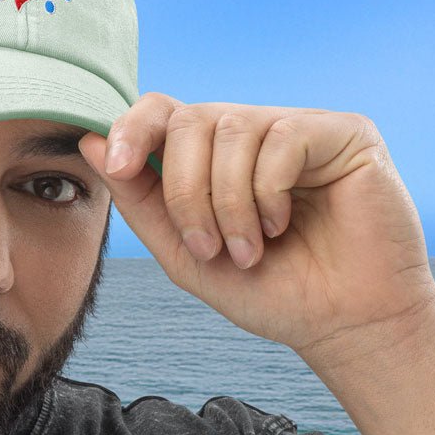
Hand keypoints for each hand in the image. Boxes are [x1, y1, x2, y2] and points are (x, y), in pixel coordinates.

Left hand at [78, 93, 434, 360]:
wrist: (338, 323)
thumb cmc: (267, 290)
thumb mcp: (184, 253)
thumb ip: (140, 201)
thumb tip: (91, 142)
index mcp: (212, 157)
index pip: (161, 112)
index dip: (132, 128)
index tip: (117, 165)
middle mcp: (252, 132)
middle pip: (188, 120)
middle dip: (183, 191)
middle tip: (206, 247)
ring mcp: (296, 127)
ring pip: (231, 128)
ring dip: (226, 203)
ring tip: (247, 250)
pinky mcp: (343, 132)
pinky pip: (282, 138)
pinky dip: (268, 192)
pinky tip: (282, 226)